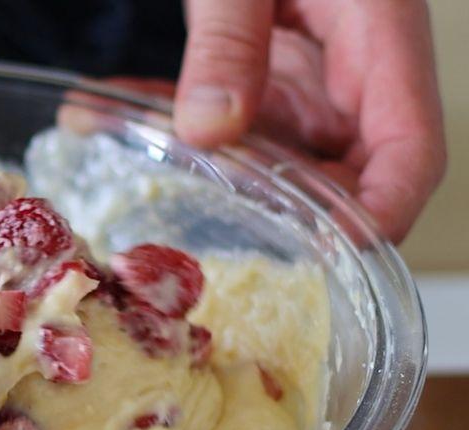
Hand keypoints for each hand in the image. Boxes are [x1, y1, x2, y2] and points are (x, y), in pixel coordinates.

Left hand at [173, 0, 445, 242]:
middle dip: (304, 219)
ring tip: (190, 208)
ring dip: (249, 193)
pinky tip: (163, 159)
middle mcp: (359, 69)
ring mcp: (320, 78)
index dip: (383, 211)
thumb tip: (209, 126)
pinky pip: (259, 137)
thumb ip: (227, 41)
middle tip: (234, 245)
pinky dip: (216, 156)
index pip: (411, 148)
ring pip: (302, 165)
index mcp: (383, 35)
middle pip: (358, 174)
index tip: (332, 251)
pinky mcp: (280, 78)